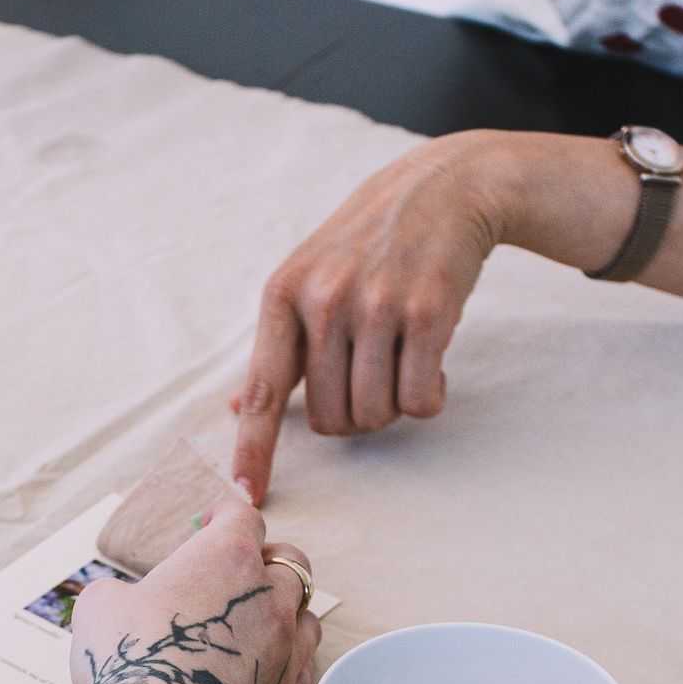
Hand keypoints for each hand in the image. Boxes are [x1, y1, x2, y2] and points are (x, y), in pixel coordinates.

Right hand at [70, 498, 322, 683]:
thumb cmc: (129, 666)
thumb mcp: (98, 610)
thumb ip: (119, 593)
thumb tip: (122, 602)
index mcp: (225, 559)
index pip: (242, 517)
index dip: (228, 512)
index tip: (215, 518)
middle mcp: (270, 598)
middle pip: (291, 562)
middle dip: (269, 562)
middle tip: (243, 574)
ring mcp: (289, 650)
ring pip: (307, 618)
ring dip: (286, 616)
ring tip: (259, 628)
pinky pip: (304, 672)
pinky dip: (286, 666)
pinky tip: (263, 675)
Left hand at [230, 134, 506, 502]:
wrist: (443, 187)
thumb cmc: (368, 243)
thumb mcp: (308, 276)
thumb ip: (279, 346)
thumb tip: (239, 406)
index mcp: (283, 295)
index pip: (264, 390)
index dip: (255, 450)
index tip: (248, 496)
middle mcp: (324, 300)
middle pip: (330, 419)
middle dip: (354, 416)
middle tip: (372, 377)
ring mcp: (377, 305)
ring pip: (376, 414)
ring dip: (392, 406)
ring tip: (402, 362)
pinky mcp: (428, 312)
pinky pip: (420, 400)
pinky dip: (428, 397)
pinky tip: (432, 361)